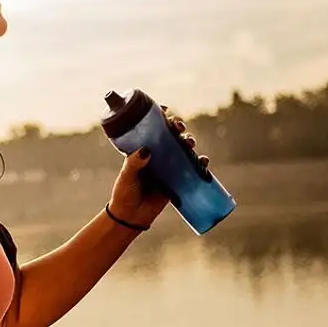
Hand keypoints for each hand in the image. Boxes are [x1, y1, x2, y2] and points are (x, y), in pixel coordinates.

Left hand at [107, 107, 209, 228]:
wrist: (131, 217)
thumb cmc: (124, 193)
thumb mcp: (127, 176)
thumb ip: (134, 163)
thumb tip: (146, 150)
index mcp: (141, 150)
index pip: (151, 128)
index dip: (160, 117)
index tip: (165, 110)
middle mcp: (156, 155)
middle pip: (170, 135)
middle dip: (178, 127)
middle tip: (179, 127)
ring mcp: (167, 167)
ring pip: (182, 149)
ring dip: (189, 142)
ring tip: (190, 143)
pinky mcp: (177, 180)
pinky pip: (192, 168)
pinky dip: (200, 163)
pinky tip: (203, 161)